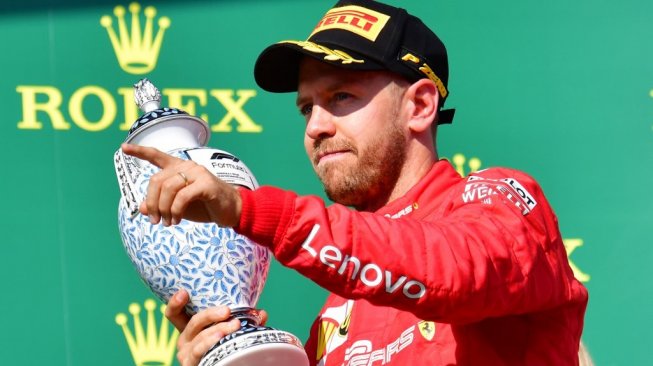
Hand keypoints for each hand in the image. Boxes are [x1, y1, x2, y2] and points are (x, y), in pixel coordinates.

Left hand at [121, 143, 241, 226]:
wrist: (231, 211)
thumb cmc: (205, 207)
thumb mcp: (178, 207)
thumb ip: (161, 204)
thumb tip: (142, 207)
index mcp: (180, 168)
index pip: (157, 156)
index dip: (140, 152)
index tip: (124, 148)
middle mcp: (187, 166)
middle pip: (156, 180)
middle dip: (152, 203)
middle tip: (154, 220)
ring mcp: (198, 173)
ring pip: (168, 188)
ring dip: (163, 210)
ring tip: (167, 223)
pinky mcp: (206, 184)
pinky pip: (182, 197)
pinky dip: (175, 211)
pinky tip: (176, 220)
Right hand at [165, 289, 268, 365]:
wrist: (224, 365)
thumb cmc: (224, 347)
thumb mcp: (229, 332)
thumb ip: (242, 321)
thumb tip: (261, 313)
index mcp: (191, 328)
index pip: (174, 314)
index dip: (175, 302)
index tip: (184, 291)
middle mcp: (185, 339)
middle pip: (193, 322)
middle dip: (211, 314)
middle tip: (227, 310)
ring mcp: (186, 353)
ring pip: (200, 337)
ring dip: (218, 329)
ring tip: (234, 324)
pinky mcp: (191, 364)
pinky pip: (200, 351)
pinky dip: (210, 343)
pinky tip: (220, 338)